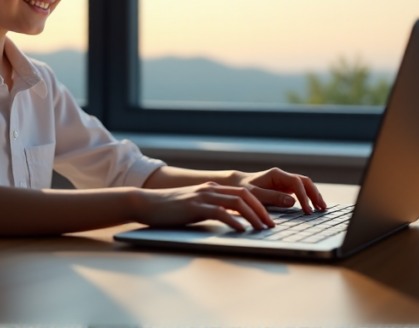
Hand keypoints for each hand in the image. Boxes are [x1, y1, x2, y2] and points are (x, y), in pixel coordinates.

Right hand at [130, 182, 274, 231]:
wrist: (146, 203)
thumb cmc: (169, 209)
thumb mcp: (194, 207)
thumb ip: (210, 209)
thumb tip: (229, 221)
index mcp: (212, 188)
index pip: (243, 193)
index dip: (260, 204)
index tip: (270, 218)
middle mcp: (210, 189)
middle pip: (245, 195)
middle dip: (262, 210)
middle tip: (272, 225)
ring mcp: (202, 196)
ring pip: (237, 202)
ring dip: (253, 216)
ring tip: (262, 229)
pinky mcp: (194, 207)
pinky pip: (220, 212)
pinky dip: (233, 221)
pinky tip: (241, 230)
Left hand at [234, 168, 326, 213]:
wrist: (237, 185)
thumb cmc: (244, 190)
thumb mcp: (255, 195)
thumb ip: (272, 197)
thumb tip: (292, 202)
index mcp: (276, 174)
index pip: (296, 182)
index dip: (304, 196)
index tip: (307, 209)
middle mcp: (282, 176)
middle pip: (304, 182)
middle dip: (314, 194)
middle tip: (321, 208)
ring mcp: (284, 181)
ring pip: (304, 185)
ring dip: (314, 195)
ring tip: (322, 208)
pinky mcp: (284, 188)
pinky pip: (300, 191)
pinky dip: (308, 197)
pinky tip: (313, 206)